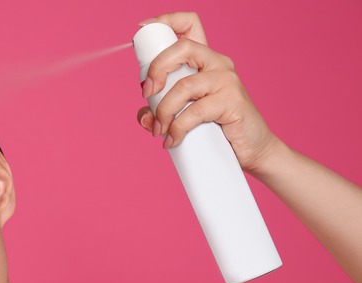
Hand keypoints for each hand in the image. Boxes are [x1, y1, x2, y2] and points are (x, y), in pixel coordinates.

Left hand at [136, 12, 281, 173]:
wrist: (251, 149)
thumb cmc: (216, 129)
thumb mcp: (183, 115)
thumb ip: (159, 111)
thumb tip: (144, 116)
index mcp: (204, 60)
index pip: (189, 23)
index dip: (165, 20)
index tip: (143, 28)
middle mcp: (217, 63)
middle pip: (182, 48)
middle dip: (156, 69)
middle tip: (147, 95)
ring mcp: (227, 80)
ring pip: (183, 86)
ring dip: (163, 111)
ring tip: (160, 131)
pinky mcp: (232, 101)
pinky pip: (194, 111)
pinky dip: (177, 128)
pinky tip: (172, 140)